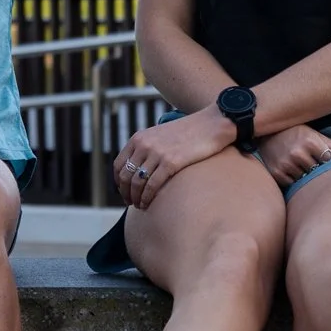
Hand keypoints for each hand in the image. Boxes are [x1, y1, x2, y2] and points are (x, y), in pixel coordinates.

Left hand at [113, 105, 234, 209]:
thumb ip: (148, 147)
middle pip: (125, 176)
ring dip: (135, 198)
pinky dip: (147, 198)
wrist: (212, 124)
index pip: (118, 165)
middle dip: (125, 193)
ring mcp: (157, 153)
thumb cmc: (190, 132)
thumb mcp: (161, 134)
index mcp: (139, 138)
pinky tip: (148, 204)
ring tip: (140, 206)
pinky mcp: (171, 162)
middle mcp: (144, 145)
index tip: (124, 192)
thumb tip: (140, 169)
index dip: (118, 182)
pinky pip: (152, 185)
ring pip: (137, 183)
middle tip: (130, 203)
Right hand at [256, 126, 330, 189]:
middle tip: (316, 170)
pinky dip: (294, 182)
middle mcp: (298, 153)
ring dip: (306, 179)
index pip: (330, 163)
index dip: (330, 166)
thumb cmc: (297, 135)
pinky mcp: (277, 173)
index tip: (329, 166)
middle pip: (318, 173)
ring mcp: (286, 164)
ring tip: (303, 170)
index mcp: (311, 142)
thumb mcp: (317, 137)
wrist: (266, 134)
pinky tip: (292, 173)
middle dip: (319, 174)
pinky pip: (292, 185)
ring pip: (305, 181)